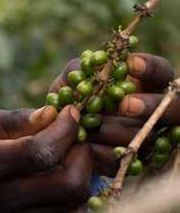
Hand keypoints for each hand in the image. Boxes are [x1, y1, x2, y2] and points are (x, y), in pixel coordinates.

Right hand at [0, 106, 91, 212]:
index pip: (41, 151)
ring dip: (82, 175)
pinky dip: (75, 195)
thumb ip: (15, 120)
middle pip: (70, 184)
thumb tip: (52, 112)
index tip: (69, 112)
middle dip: (82, 155)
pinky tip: (62, 176)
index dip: (64, 130)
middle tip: (75, 137)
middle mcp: (10, 197)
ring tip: (69, 155)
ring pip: (76, 203)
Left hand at [49, 53, 173, 175]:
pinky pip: (130, 160)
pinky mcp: (135, 161)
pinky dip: (107, 153)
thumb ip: (78, 68)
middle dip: (152, 106)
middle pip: (175, 108)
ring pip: (150, 136)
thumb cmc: (71, 96)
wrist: (57, 130)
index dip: (151, 68)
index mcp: (145, 84)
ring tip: (92, 128)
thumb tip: (87, 67)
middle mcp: (156, 111)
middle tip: (125, 105)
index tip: (130, 64)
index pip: (161, 72)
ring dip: (120, 131)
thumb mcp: (70, 79)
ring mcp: (149, 138)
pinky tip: (87, 146)